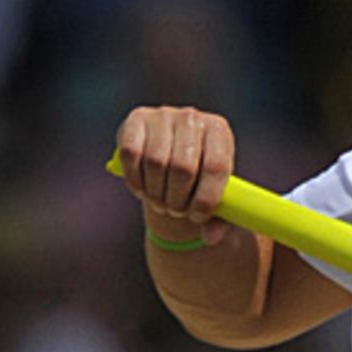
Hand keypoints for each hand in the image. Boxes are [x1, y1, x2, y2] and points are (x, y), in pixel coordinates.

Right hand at [110, 105, 235, 245]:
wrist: (171, 164)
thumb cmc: (199, 184)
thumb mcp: (216, 202)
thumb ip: (220, 222)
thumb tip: (210, 237)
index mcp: (219, 132)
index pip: (216, 167)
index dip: (206, 199)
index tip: (196, 217)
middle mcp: (192, 117)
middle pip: (183, 168)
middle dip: (177, 200)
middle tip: (175, 211)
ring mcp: (163, 115)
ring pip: (156, 163)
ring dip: (155, 193)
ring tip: (161, 202)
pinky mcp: (136, 119)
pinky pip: (131, 154)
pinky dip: (135, 179)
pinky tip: (142, 189)